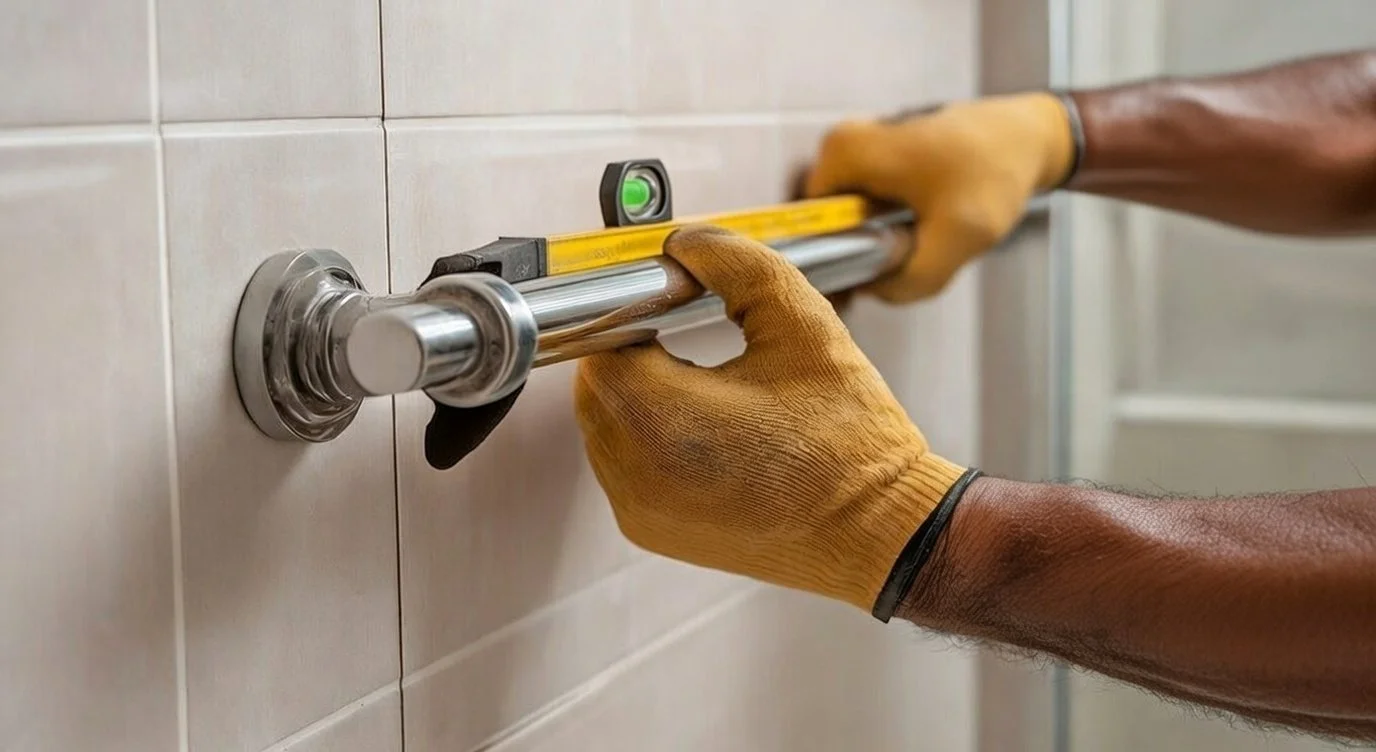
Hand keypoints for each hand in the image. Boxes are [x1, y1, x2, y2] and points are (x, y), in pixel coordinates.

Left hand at [574, 226, 966, 611]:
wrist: (878, 532)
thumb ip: (737, 265)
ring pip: (604, 424)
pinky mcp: (650, 530)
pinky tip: (704, 427)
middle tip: (683, 334)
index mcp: (664, 420)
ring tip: (701, 383)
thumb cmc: (852, 442)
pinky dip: (646, 437)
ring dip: (637, 394)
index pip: (602, 343)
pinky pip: (622, 464)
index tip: (667, 302)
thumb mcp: (803, 325)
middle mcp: (636, 474)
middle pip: (596, 385)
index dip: (631, 311)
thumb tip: (687, 243)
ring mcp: (639, 510)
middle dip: (631, 351)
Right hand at [806, 92, 1074, 300]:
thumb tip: (872, 291)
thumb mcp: (960, 237)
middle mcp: (838, 145)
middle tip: (899, 269)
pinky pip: (861, 209)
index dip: (827, 266)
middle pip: (823, 227)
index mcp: (843, 153)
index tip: (859, 290)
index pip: (803, 228)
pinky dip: (884, 230)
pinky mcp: (873, 158)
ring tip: (916, 251)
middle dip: (857, 256)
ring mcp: (855, 150)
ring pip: (844, 222)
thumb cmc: (994, 174)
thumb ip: (911, 280)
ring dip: (874, 246)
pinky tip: (918, 237)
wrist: (1030, 136)